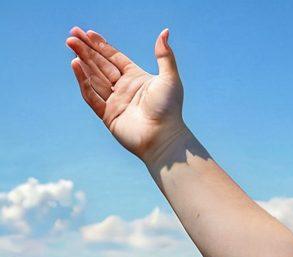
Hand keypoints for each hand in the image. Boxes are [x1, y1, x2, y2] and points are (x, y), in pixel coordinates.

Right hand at [66, 27, 186, 161]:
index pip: (115, 58)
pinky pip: (91, 95)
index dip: (102, 46)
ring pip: (94, 77)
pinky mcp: (107, 115)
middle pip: (101, 65)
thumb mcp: (169, 78)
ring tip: (71, 45)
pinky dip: (83, 81)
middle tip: (72, 34)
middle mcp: (124, 89)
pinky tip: (76, 65)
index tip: (88, 33)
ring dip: (83, 61)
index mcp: (137, 79)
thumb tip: (165, 31)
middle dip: (87, 50)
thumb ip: (164, 55)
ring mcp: (115, 102)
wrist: (163, 138)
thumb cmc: (170, 109)